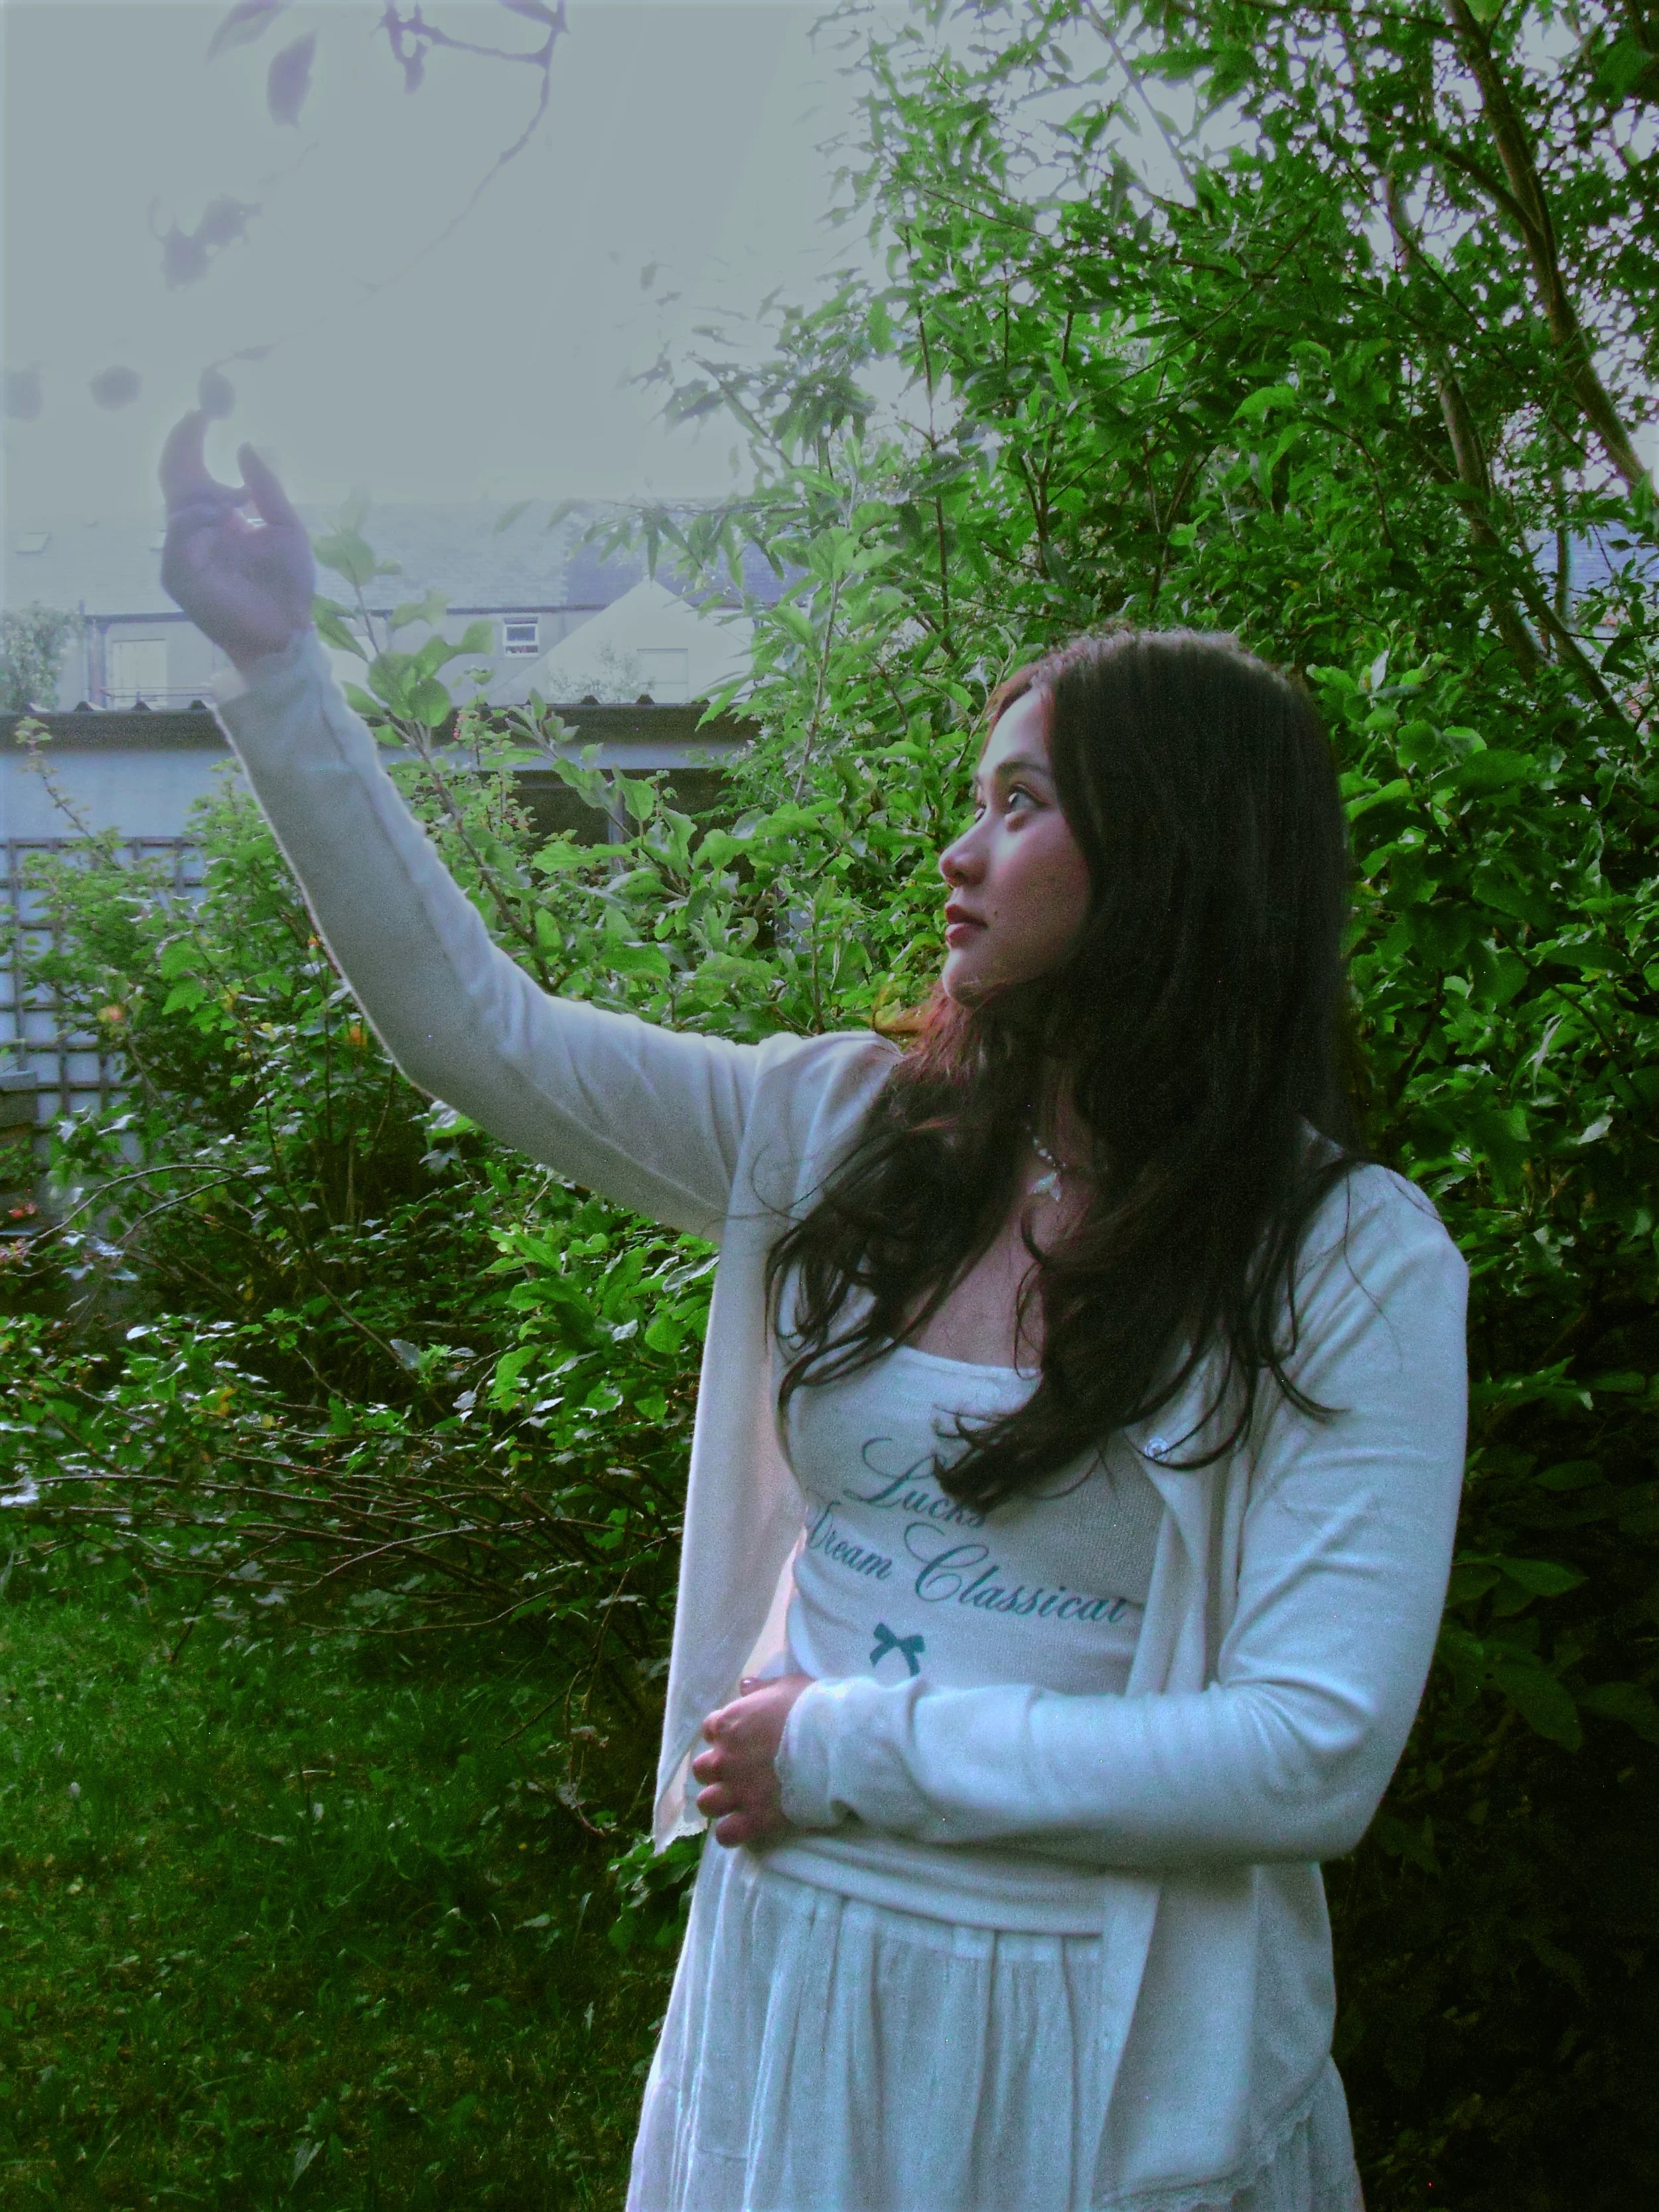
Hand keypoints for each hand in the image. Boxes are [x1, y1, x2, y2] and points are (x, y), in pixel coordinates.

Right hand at [158, 412, 315, 673]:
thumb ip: (267, 488)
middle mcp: (196, 531)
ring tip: (236, 503)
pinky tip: (224, 522)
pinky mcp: (180, 578)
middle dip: (184, 448)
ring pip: (177, 509)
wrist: (287, 629)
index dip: (190, 440)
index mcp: (217, 516)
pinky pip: (178, 541)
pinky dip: (199, 525)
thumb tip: (245, 446)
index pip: (191, 471)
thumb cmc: (289, 584)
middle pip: (174, 481)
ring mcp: (184, 554)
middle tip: (198, 419)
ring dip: (206, 497)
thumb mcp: (287, 527)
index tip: (201, 412)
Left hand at [691, 1671, 812, 1847]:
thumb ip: (760, 1689)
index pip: (710, 1730)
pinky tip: (744, 1827)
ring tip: (738, 1802)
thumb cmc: (811, 1709)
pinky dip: (732, 1832)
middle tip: (739, 1772)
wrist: (834, 1745)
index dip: (725, 1736)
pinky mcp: (754, 1819)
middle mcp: (726, 1759)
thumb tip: (743, 1685)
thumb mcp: (786, 1687)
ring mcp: (737, 1791)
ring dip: (720, 1802)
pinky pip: (726, 1834)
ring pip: (707, 1803)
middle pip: (703, 1769)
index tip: (741, 1739)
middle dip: (718, 1771)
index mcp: (730, 1725)